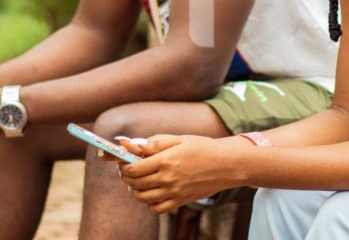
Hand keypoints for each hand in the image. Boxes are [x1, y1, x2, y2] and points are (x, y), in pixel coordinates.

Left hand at [118, 134, 245, 213]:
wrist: (226, 165)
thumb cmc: (203, 148)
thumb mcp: (180, 139)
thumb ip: (157, 142)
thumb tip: (136, 145)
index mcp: (166, 160)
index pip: (134, 168)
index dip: (123, 166)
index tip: (122, 162)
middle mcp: (168, 178)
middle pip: (135, 183)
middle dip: (126, 177)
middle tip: (126, 171)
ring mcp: (174, 192)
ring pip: (143, 197)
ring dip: (134, 190)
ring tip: (136, 182)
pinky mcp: (180, 201)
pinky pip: (157, 208)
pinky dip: (148, 203)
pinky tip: (150, 193)